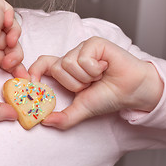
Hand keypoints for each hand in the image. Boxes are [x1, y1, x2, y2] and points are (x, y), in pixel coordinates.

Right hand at [0, 0, 28, 121]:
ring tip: (8, 45)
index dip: (18, 69)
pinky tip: (6, 27)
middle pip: (13, 47)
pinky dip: (11, 17)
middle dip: (17, 57)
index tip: (22, 78)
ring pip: (13, 31)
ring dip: (15, 40)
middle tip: (13, 65)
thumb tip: (13, 118)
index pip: (8, 62)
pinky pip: (6, 10)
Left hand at [29, 37, 163, 129]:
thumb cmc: (107, 96)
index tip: (33, 82)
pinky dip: (94, 70)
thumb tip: (44, 122)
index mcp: (65, 71)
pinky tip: (105, 68)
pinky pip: (83, 59)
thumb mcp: (81, 109)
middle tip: (89, 85)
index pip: (42, 64)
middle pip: (56, 68)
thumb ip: (63, 117)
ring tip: (98, 77)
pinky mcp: (94, 43)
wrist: (131, 91)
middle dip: (74, 84)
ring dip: (86, 77)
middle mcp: (71, 58)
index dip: (35, 70)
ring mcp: (82, 49)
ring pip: (69, 63)